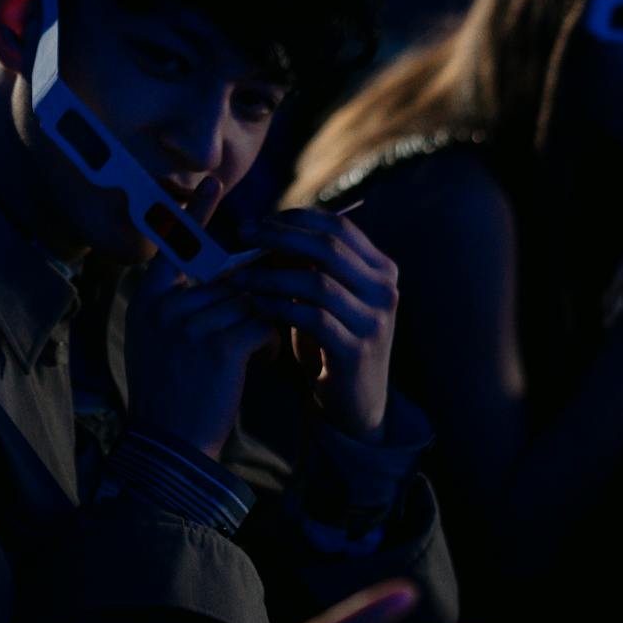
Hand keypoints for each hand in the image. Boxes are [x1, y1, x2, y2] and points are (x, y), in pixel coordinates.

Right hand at [124, 180, 277, 458]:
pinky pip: (263, 322)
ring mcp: (191, 323)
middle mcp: (166, 305)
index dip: (195, 214)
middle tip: (261, 319)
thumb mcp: (159, 343)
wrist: (170, 446)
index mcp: (148, 301)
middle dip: (253, 294)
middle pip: (228, 276)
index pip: (173, 245)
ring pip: (250, 298)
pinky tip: (261, 361)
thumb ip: (182, 306)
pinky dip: (270, 341)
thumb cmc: (170, 396)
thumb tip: (225, 278)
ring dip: (263, 321)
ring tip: (256, 352)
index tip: (212, 181)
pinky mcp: (220, 345)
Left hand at [228, 207, 401, 440]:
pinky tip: (254, 305)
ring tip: (238, 276)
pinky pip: (311, 318)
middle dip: (279, 236)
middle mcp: (384, 289)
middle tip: (242, 234)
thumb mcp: (324, 299)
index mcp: (381, 269)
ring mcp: (373, 320)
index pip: (338, 226)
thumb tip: (265, 231)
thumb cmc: (331, 344)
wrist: (354, 404)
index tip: (258, 221)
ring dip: (270, 275)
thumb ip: (307, 267)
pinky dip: (278, 307)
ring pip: (317, 281)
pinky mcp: (356, 349)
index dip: (296, 218)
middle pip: (328, 246)